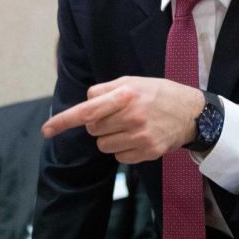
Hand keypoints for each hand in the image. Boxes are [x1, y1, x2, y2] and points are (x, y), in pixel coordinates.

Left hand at [41, 76, 203, 162]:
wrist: (192, 113)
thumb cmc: (158, 94)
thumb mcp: (133, 81)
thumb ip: (106, 90)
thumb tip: (84, 103)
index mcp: (125, 95)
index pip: (86, 111)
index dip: (63, 121)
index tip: (46, 130)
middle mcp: (131, 117)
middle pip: (92, 129)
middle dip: (98, 124)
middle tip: (117, 115)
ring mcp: (139, 137)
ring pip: (103, 145)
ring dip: (110, 137)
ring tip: (129, 126)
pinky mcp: (147, 152)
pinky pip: (118, 157)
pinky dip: (122, 149)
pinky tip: (138, 138)